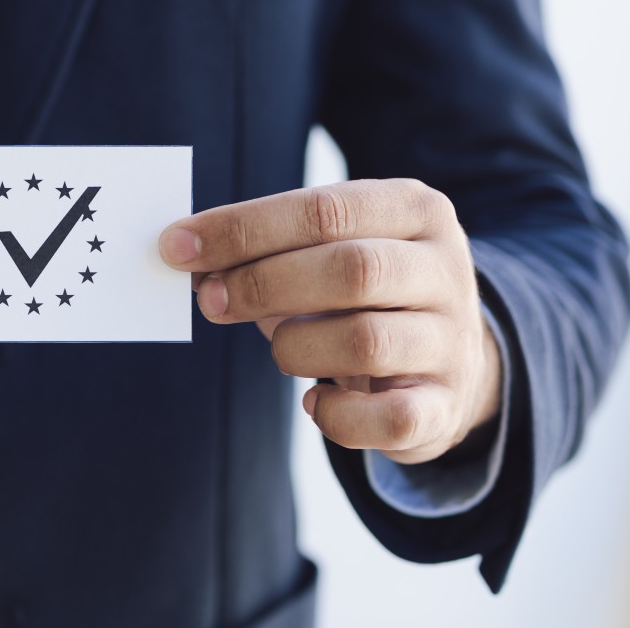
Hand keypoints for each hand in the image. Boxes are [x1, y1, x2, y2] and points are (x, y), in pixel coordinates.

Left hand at [159, 178, 501, 464]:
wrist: (450, 357)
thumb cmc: (364, 294)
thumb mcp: (329, 251)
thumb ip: (269, 250)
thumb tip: (191, 258)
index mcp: (414, 210)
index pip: (324, 210)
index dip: (243, 229)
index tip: (177, 247)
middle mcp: (443, 270)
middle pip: (351, 270)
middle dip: (262, 284)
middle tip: (211, 299)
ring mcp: (452, 340)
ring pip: (365, 341)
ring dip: (294, 347)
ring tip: (279, 348)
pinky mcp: (446, 404)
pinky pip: (389, 419)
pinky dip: (337, 416)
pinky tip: (314, 402)